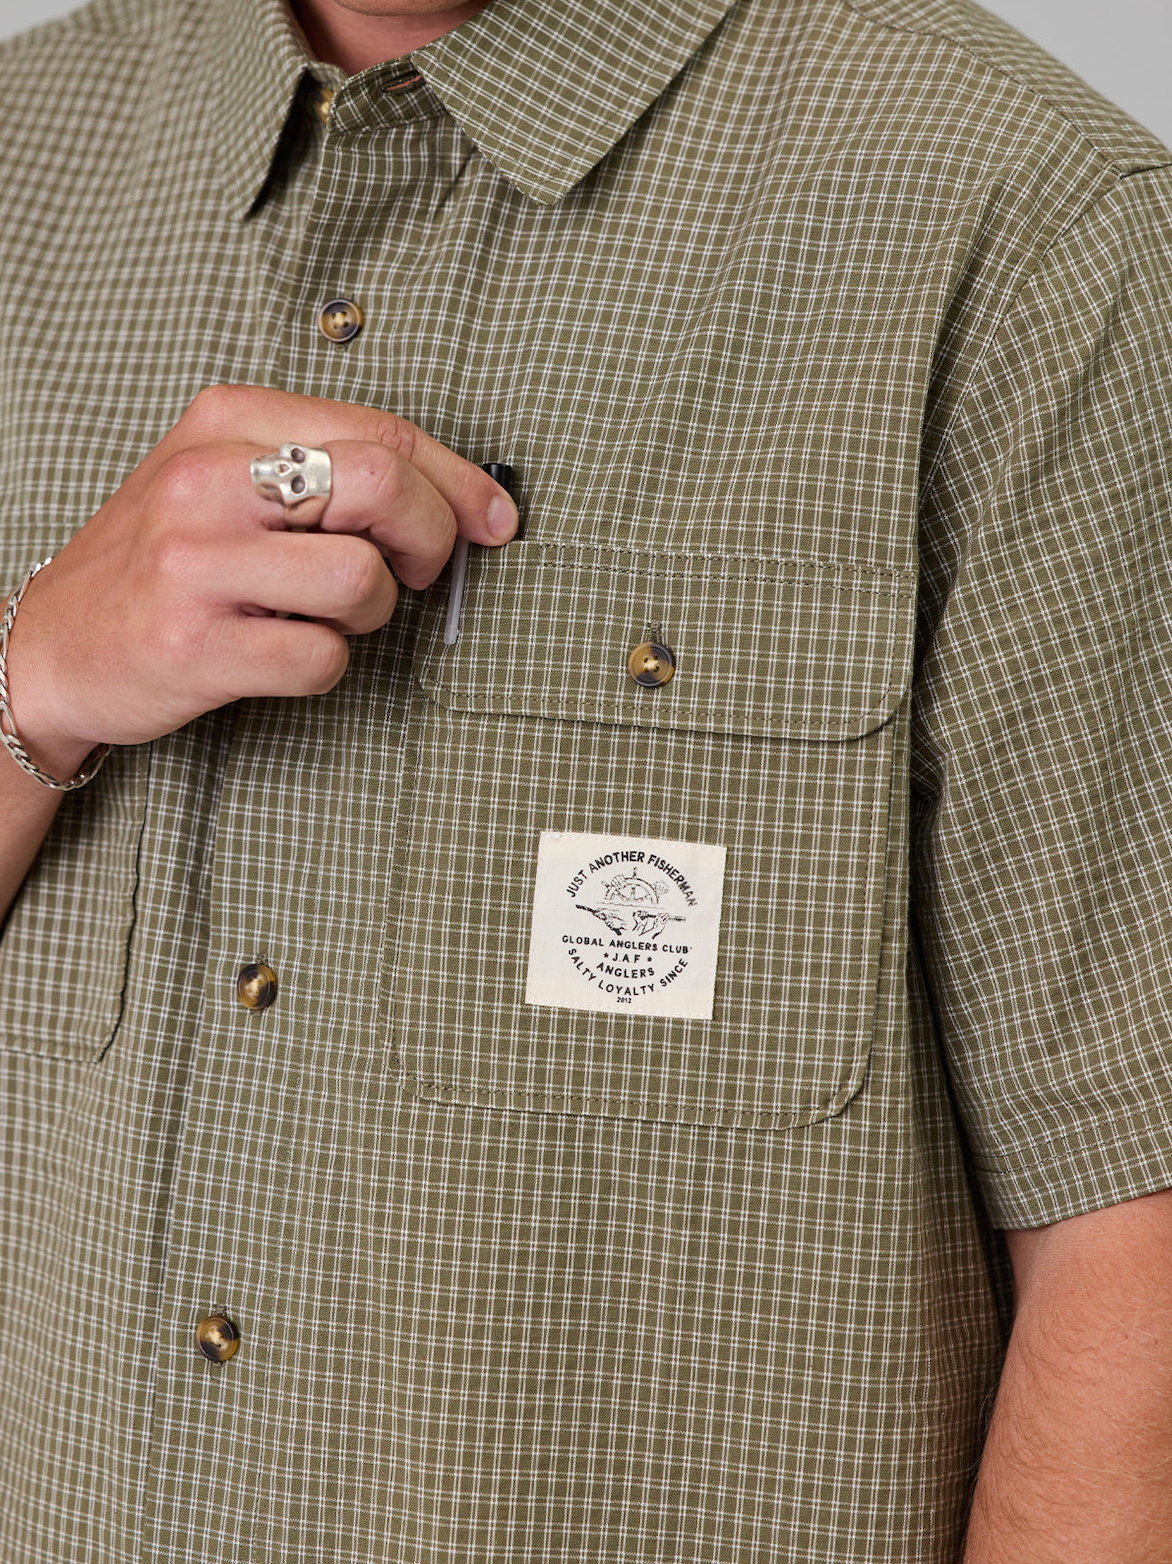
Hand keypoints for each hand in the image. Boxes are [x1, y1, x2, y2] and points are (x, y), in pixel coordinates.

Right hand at [3, 385, 516, 775]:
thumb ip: (327, 468)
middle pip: (384, 487)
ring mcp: (197, 564)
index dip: (460, 482)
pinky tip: (290, 651)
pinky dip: (329, 665)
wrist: (54, 643)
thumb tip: (458, 498)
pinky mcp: (196, 645)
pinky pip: (322, 657)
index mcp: (228, 421)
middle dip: (431, 539)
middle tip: (418, 571)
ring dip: (374, 612)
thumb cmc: (162, 561)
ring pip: (361, 578)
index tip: (492, 519)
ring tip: (333, 614)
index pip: (384, 433)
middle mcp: (209, 482)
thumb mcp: (228, 478)